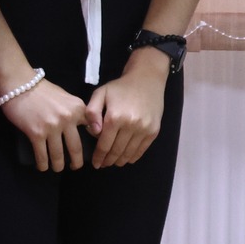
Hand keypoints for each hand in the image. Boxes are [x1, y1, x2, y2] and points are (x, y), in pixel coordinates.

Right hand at [0, 78, 92, 171]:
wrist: (19, 84)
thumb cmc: (42, 90)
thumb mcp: (66, 98)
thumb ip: (75, 111)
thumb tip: (83, 126)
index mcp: (78, 108)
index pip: (91, 129)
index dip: (93, 142)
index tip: (92, 151)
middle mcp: (68, 119)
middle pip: (76, 148)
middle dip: (76, 162)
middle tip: (75, 167)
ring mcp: (52, 127)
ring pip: (58, 155)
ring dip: (58, 165)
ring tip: (58, 168)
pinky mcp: (36, 134)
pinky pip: (42, 155)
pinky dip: (43, 164)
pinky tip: (43, 167)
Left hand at [84, 50, 168, 168]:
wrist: (147, 79)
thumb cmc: (121, 87)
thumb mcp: (101, 94)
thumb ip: (91, 112)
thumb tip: (93, 132)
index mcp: (114, 117)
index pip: (104, 145)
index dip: (98, 157)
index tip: (95, 163)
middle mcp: (130, 125)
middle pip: (116, 151)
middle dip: (108, 161)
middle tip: (103, 164)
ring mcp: (144, 129)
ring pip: (129, 153)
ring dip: (120, 161)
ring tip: (114, 162)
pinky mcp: (153, 131)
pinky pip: (142, 150)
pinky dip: (133, 157)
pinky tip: (127, 158)